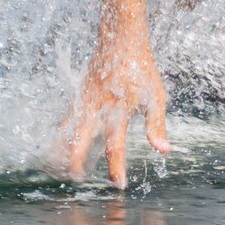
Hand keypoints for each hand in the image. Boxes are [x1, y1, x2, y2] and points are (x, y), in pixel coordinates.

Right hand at [56, 29, 170, 188]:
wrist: (119, 39)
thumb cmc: (141, 69)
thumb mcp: (155, 96)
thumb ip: (156, 125)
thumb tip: (164, 151)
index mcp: (117, 111)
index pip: (115, 147)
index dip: (116, 168)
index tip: (119, 184)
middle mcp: (96, 109)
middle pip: (77, 142)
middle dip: (74, 163)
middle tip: (78, 179)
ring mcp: (82, 102)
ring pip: (65, 132)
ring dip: (62, 152)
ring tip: (64, 169)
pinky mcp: (77, 96)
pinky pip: (64, 120)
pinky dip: (60, 136)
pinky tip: (60, 147)